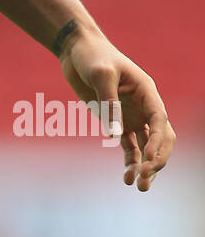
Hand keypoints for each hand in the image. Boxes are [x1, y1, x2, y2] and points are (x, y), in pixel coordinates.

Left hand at [58, 27, 175, 190]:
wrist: (75, 50)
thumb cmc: (91, 56)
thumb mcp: (100, 74)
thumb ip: (109, 102)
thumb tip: (114, 135)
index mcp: (147, 92)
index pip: (160, 121)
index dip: (158, 142)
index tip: (149, 160)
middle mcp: (144, 106)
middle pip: (160, 138)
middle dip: (156, 160)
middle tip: (144, 178)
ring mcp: (131, 115)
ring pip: (146, 146)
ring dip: (144, 166)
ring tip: (137, 186)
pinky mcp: (116, 122)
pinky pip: (128, 146)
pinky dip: (129, 161)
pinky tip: (126, 176)